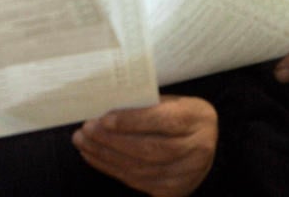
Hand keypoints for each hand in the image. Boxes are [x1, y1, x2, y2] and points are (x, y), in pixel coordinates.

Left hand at [72, 95, 216, 196]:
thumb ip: (144, 104)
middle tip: (86, 130)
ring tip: (84, 143)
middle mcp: (198, 149)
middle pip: (150, 149)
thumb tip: (104, 109)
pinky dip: (113, 169)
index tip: (104, 119)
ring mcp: (188, 174)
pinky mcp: (175, 191)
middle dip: (112, 141)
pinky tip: (96, 157)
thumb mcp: (170, 101)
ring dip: (106, 156)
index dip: (132, 121)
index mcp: (198, 118)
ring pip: (141, 169)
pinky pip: (139, 182)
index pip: (163, 121)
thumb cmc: (179, 114)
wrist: (204, 140)